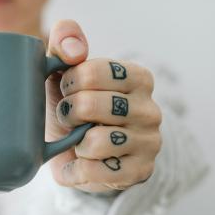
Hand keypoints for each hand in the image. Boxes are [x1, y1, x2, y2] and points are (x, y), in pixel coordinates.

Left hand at [45, 20, 162, 192]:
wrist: (76, 150)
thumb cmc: (71, 103)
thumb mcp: (63, 70)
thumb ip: (65, 42)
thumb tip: (74, 49)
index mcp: (138, 77)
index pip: (90, 71)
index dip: (68, 83)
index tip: (67, 90)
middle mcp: (150, 109)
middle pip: (90, 105)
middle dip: (67, 113)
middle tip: (69, 117)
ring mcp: (149, 143)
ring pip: (95, 142)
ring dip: (74, 143)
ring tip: (78, 140)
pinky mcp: (139, 172)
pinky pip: (95, 172)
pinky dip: (76, 170)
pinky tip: (79, 162)